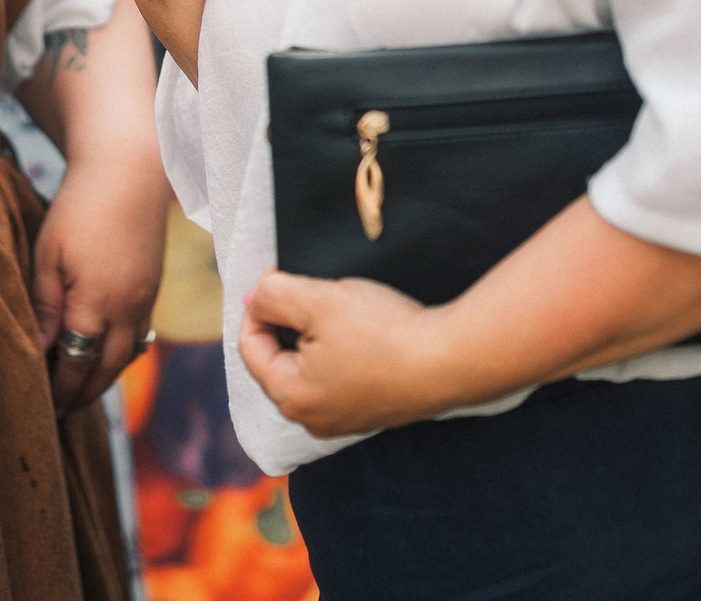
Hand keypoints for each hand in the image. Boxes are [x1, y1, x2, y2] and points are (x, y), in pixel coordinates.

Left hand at [30, 148, 169, 412]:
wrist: (128, 171)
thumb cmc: (79, 208)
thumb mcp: (48, 254)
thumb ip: (45, 307)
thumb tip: (40, 351)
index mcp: (98, 304)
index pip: (78, 365)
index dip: (61, 391)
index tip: (45, 410)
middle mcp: (128, 310)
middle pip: (107, 370)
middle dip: (84, 395)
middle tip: (61, 413)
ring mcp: (145, 299)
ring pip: (126, 356)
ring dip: (104, 378)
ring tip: (80, 391)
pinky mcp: (153, 287)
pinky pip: (139, 335)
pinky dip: (121, 353)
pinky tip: (105, 354)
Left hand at [238, 270, 455, 438]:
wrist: (450, 359)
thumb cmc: (383, 331)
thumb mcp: (318, 299)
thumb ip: (274, 296)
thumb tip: (254, 300)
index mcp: (290, 397)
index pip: (250, 346)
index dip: (260, 306)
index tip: (282, 279)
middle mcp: (311, 420)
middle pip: (279, 359)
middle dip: (290, 322)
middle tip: (316, 293)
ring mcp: (343, 422)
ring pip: (311, 368)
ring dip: (317, 336)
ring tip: (342, 312)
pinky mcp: (371, 415)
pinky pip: (340, 379)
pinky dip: (343, 353)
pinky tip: (365, 334)